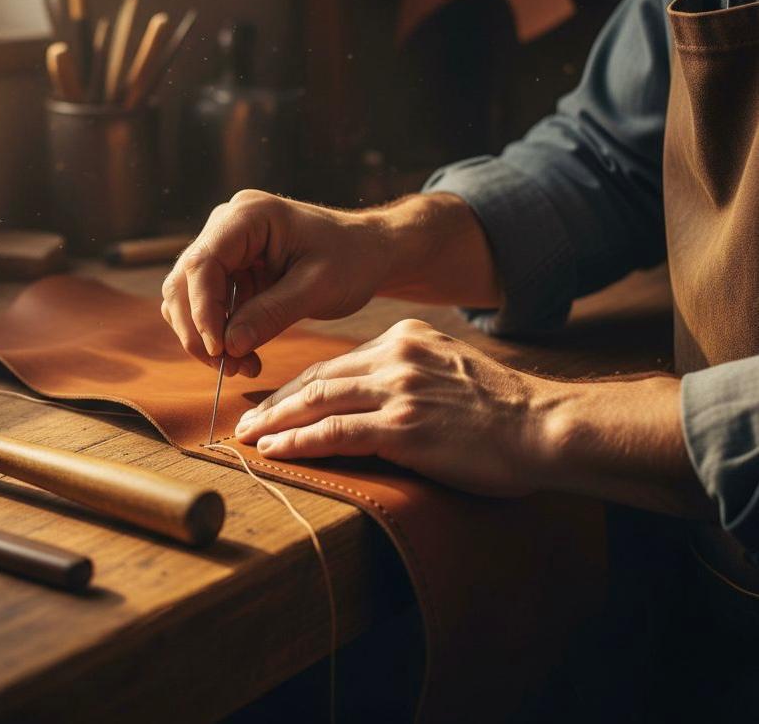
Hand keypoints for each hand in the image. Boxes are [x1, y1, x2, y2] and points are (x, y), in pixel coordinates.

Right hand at [161, 190, 392, 376]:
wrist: (367, 252)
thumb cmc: (351, 259)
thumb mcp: (318, 288)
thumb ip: (272, 314)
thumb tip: (229, 347)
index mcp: (248, 215)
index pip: (203, 262)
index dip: (202, 310)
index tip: (219, 350)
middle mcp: (226, 225)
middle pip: (184, 280)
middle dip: (199, 330)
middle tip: (229, 368)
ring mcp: (224, 245)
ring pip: (187, 296)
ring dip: (205, 336)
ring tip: (242, 365)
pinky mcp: (229, 268)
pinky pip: (206, 304)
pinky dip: (218, 333)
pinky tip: (245, 354)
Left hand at [234, 318, 552, 496]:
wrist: (545, 426)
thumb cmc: (503, 409)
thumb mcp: (451, 370)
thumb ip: (411, 373)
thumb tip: (375, 396)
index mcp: (406, 338)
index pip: (336, 362)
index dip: (298, 386)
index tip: (274, 403)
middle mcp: (396, 356)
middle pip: (318, 378)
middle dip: (276, 403)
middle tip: (245, 422)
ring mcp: (399, 389)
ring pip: (318, 401)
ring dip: (276, 422)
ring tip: (248, 439)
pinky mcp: (404, 425)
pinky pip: (336, 433)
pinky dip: (300, 442)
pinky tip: (275, 451)